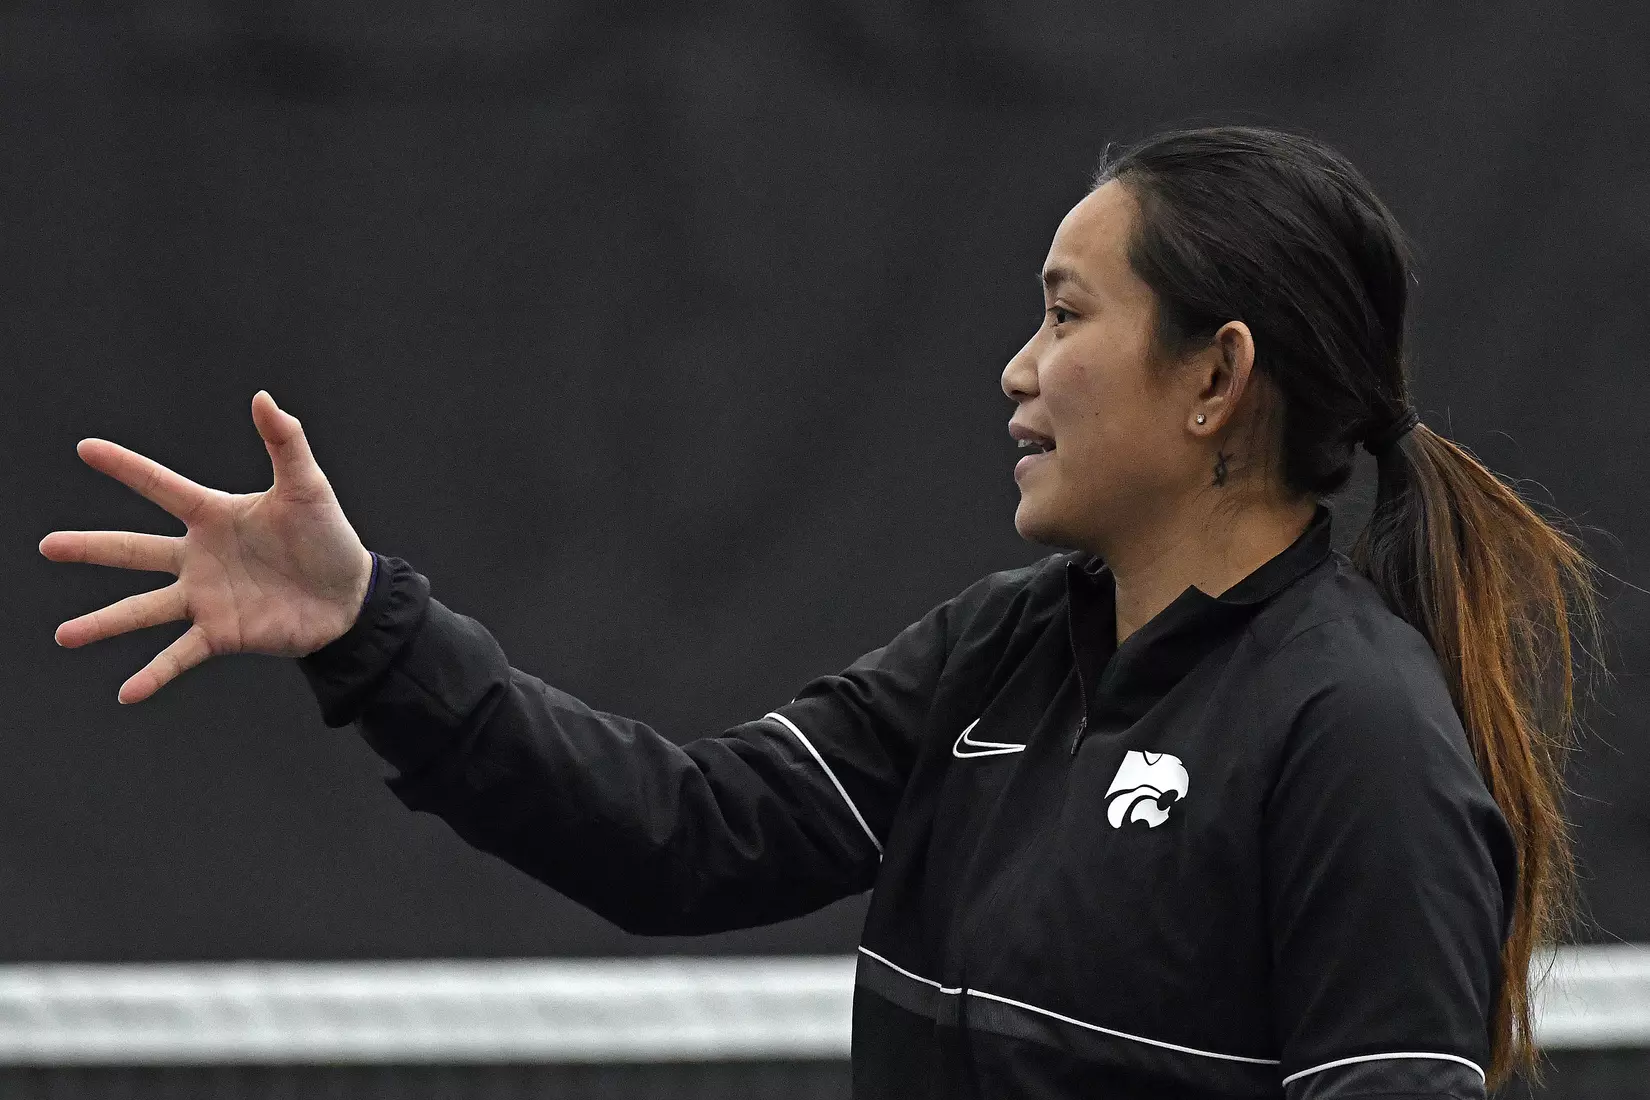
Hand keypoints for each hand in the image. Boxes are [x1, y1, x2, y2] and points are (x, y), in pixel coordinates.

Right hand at [39, 391, 376, 703]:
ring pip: (143, 609)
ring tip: (64, 636)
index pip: (162, 486)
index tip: (86, 448)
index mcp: (214, 516)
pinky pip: (180, 655)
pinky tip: (126, 693)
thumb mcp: (307, 487)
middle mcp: (199, 557)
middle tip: (45, 546)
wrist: (351, 596)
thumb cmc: (328, 538)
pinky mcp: (222, 633)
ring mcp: (206, 598)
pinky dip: (155, 674)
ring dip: (104, 623)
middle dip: (91, 548)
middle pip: (134, 550)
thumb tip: (264, 397)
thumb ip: (285, 442)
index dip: (127, 467)